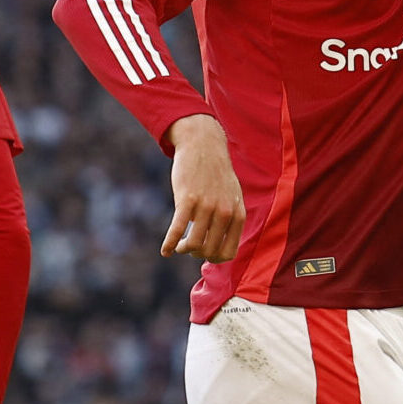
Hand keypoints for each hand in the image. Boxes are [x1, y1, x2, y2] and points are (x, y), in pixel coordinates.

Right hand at [161, 115, 242, 261]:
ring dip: (184, 250)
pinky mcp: (187, 200)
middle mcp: (224, 213)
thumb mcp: (232, 196)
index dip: (214, 258)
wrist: (203, 145)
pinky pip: (177, 230)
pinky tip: (165, 251)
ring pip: (194, 245)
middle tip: (189, 247)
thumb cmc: (216, 173)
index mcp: (237, 214)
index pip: (228, 252)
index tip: (205, 253)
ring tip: (179, 247)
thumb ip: (230, 218)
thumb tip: (222, 244)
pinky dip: (169, 244)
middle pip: (209, 251)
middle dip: (197, 255)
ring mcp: (206, 206)